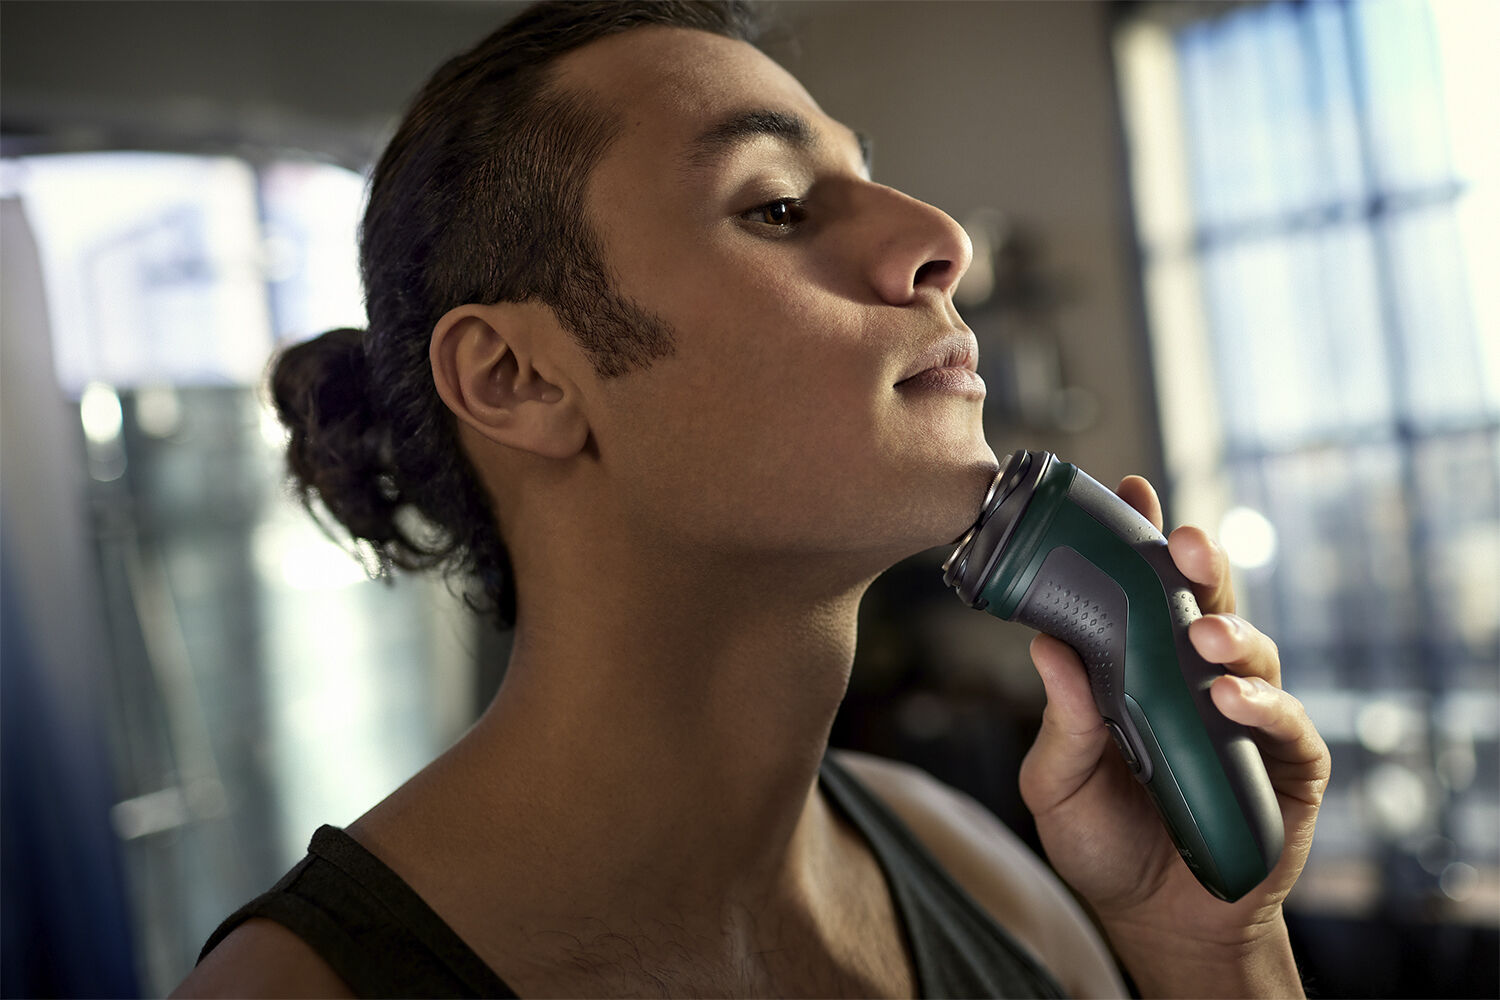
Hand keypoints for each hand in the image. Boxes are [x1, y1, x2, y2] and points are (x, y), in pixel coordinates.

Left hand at [1017, 476, 1330, 988]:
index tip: (1132, 488)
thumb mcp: (1057, 782)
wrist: (1153, 919)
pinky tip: (1233, 702)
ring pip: (1252, 651)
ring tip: (1206, 638)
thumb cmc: (1101, 840)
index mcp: (1139, 667)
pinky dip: (1263, 708)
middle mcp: (1195, 678)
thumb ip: (1059, 721)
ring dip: (1232, 634)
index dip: (1142, 540)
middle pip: (1205, 602)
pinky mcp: (1287, 763)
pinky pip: (1287, 724)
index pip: (1143, 591)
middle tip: (1183, 541)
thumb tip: (1045, 645)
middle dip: (1198, 564)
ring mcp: (1245, 716)